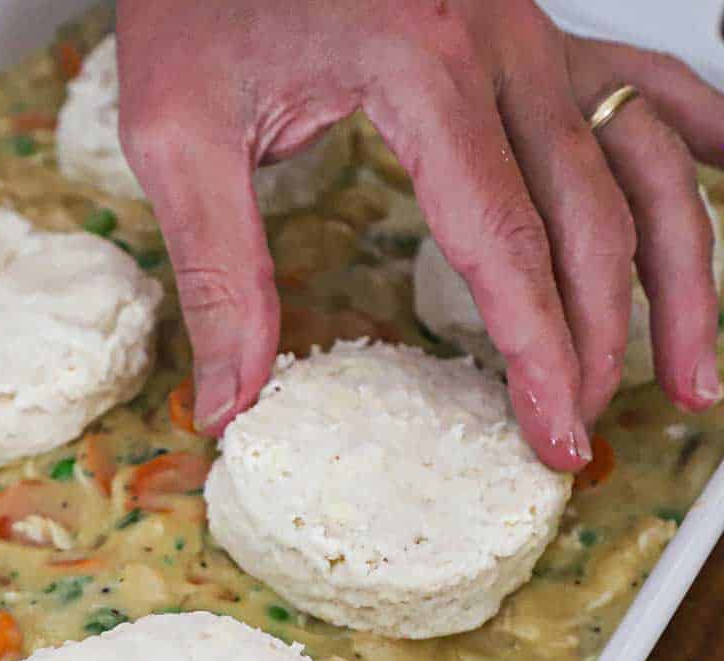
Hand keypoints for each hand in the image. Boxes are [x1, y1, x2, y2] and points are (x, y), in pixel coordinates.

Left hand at [117, 0, 723, 469]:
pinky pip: (635, 77)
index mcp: (421, 70)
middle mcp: (498, 44)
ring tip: (690, 368)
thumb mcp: (178, 137)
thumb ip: (217, 274)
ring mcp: (525, 28)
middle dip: (596, 341)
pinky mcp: (522, 25)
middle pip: (590, 217)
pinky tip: (722, 176)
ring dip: (677, 268)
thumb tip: (227, 403)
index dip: (538, 353)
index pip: (507, 245)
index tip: (553, 433)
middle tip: (583, 431)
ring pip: (640, 156)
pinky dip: (692, 131)